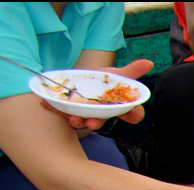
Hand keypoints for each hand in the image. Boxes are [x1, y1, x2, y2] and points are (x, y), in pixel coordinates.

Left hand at [38, 59, 152, 130]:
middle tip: (92, 123)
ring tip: (72, 119)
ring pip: (84, 120)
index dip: (133, 115)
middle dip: (97, 122)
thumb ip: (132, 71)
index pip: (132, 114)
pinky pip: (63, 111)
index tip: (132, 114)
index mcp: (119, 106)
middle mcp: (104, 113)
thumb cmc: (105, 80)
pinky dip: (53, 108)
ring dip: (77, 121)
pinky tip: (44, 103)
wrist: (84, 80)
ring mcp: (87, 113)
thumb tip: (149, 63)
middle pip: (103, 120)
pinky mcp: (71, 110)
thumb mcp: (118, 73)